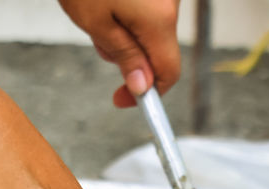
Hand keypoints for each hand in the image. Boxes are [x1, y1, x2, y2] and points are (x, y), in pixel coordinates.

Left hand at [58, 0, 180, 105]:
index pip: (169, 72)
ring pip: (151, 30)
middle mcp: (172, 2)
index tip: (123, 99)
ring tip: (97, 10)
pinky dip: (130, 14)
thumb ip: (124, 56)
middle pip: (158, 50)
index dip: (149, 93)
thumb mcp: (96, 22)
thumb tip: (142, 86)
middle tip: (98, 37)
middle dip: (129, 55)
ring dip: (126, 32)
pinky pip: (148, 11)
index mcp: (160, 19)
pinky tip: (108, 1)